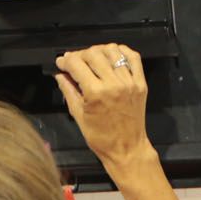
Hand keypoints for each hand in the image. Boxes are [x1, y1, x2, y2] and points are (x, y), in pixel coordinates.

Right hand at [55, 44, 149, 168]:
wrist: (127, 149)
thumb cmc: (100, 137)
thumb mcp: (78, 115)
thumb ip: (68, 91)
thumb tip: (60, 74)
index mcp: (96, 93)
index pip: (76, 64)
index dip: (65, 60)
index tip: (61, 62)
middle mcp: (114, 83)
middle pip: (93, 53)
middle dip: (79, 54)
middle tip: (74, 61)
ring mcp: (129, 82)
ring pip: (113, 51)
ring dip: (99, 50)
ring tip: (92, 58)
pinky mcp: (140, 83)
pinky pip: (133, 58)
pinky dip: (122, 51)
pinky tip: (112, 55)